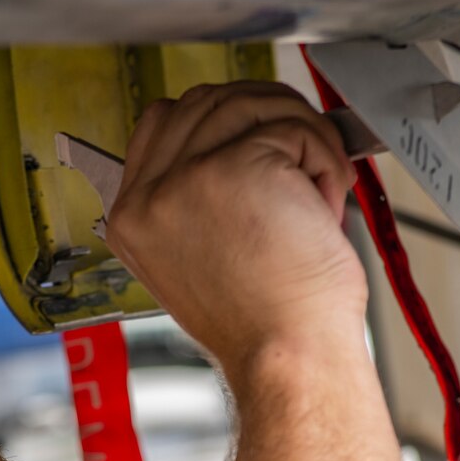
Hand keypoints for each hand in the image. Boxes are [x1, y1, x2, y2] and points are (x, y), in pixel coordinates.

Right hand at [104, 81, 366, 375]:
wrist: (287, 358)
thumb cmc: (262, 324)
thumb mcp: (198, 259)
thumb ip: (193, 200)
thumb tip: (236, 142)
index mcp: (131, 219)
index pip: (160, 123)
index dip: (218, 120)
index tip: (257, 135)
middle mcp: (148, 196)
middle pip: (206, 102)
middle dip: (264, 117)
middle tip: (300, 152)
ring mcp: (187, 177)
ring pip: (251, 104)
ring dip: (302, 135)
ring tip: (320, 185)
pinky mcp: (237, 166)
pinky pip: (293, 127)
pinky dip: (325, 156)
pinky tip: (327, 200)